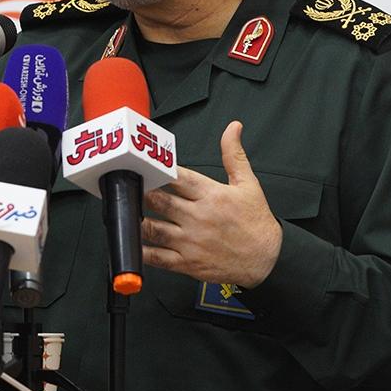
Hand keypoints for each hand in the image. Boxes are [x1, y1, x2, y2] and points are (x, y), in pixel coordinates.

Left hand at [141, 121, 282, 286]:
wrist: (268, 259)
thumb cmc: (256, 222)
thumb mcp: (248, 184)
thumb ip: (233, 154)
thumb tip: (233, 127)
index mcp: (211, 195)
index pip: (178, 178)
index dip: (158, 170)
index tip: (143, 165)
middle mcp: (198, 217)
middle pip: (159, 201)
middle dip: (140, 192)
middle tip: (126, 186)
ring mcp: (191, 241)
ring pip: (153, 228)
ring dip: (135, 219)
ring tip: (123, 210)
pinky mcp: (187, 262)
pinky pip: (158, 257)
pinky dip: (141, 250)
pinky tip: (130, 241)